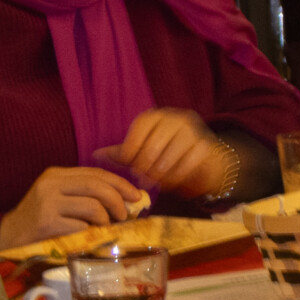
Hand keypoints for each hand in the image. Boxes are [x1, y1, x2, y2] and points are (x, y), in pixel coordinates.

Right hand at [0, 167, 145, 251]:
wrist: (9, 239)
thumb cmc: (41, 222)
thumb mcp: (60, 199)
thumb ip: (85, 195)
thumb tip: (126, 200)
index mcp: (56, 175)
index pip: (95, 173)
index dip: (120, 183)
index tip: (136, 197)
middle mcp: (50, 184)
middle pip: (96, 186)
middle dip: (117, 201)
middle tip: (124, 217)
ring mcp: (47, 203)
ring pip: (92, 206)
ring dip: (105, 220)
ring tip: (104, 229)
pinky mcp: (45, 223)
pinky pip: (81, 227)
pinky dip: (90, 233)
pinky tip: (87, 238)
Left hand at [95, 108, 232, 199]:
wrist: (202, 161)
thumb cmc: (166, 155)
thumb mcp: (142, 152)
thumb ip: (122, 153)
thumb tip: (95, 155)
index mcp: (155, 116)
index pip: (137, 133)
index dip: (131, 153)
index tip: (131, 166)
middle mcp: (174, 118)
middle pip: (151, 148)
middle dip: (145, 168)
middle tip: (143, 178)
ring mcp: (192, 130)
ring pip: (168, 158)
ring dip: (159, 175)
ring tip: (155, 182)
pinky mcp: (204, 146)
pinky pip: (186, 165)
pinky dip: (175, 177)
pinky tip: (170, 182)